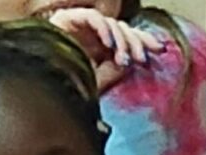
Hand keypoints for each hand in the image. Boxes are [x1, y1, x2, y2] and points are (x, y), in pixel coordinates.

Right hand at [48, 7, 163, 90]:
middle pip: (122, 28)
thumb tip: (132, 59)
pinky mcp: (67, 18)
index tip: (161, 49)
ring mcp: (79, 26)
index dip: (144, 41)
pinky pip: (93, 17)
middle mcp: (91, 35)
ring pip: (111, 22)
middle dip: (136, 42)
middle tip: (142, 60)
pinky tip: (108, 45)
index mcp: (100, 48)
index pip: (127, 38)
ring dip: (122, 40)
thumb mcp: (100, 81)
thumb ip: (116, 69)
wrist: (43, 84)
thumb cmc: (67, 87)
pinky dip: (104, 28)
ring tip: (123, 59)